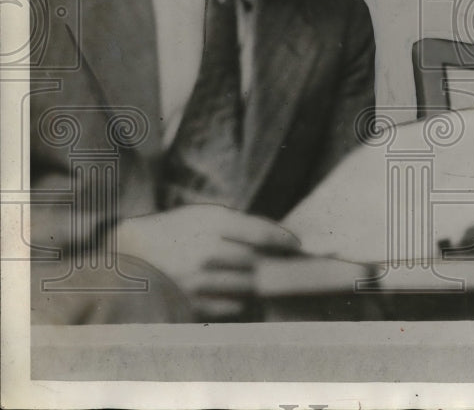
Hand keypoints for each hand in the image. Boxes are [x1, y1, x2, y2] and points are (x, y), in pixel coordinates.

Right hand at [114, 204, 300, 318]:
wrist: (130, 253)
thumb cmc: (174, 230)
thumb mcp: (203, 214)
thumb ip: (239, 224)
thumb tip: (276, 238)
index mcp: (211, 224)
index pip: (260, 233)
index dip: (283, 240)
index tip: (296, 245)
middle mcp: (206, 252)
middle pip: (256, 262)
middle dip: (269, 262)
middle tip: (279, 263)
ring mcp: (198, 280)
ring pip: (247, 286)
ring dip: (255, 282)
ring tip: (254, 276)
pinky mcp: (192, 303)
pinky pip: (233, 306)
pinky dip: (240, 299)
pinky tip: (233, 291)